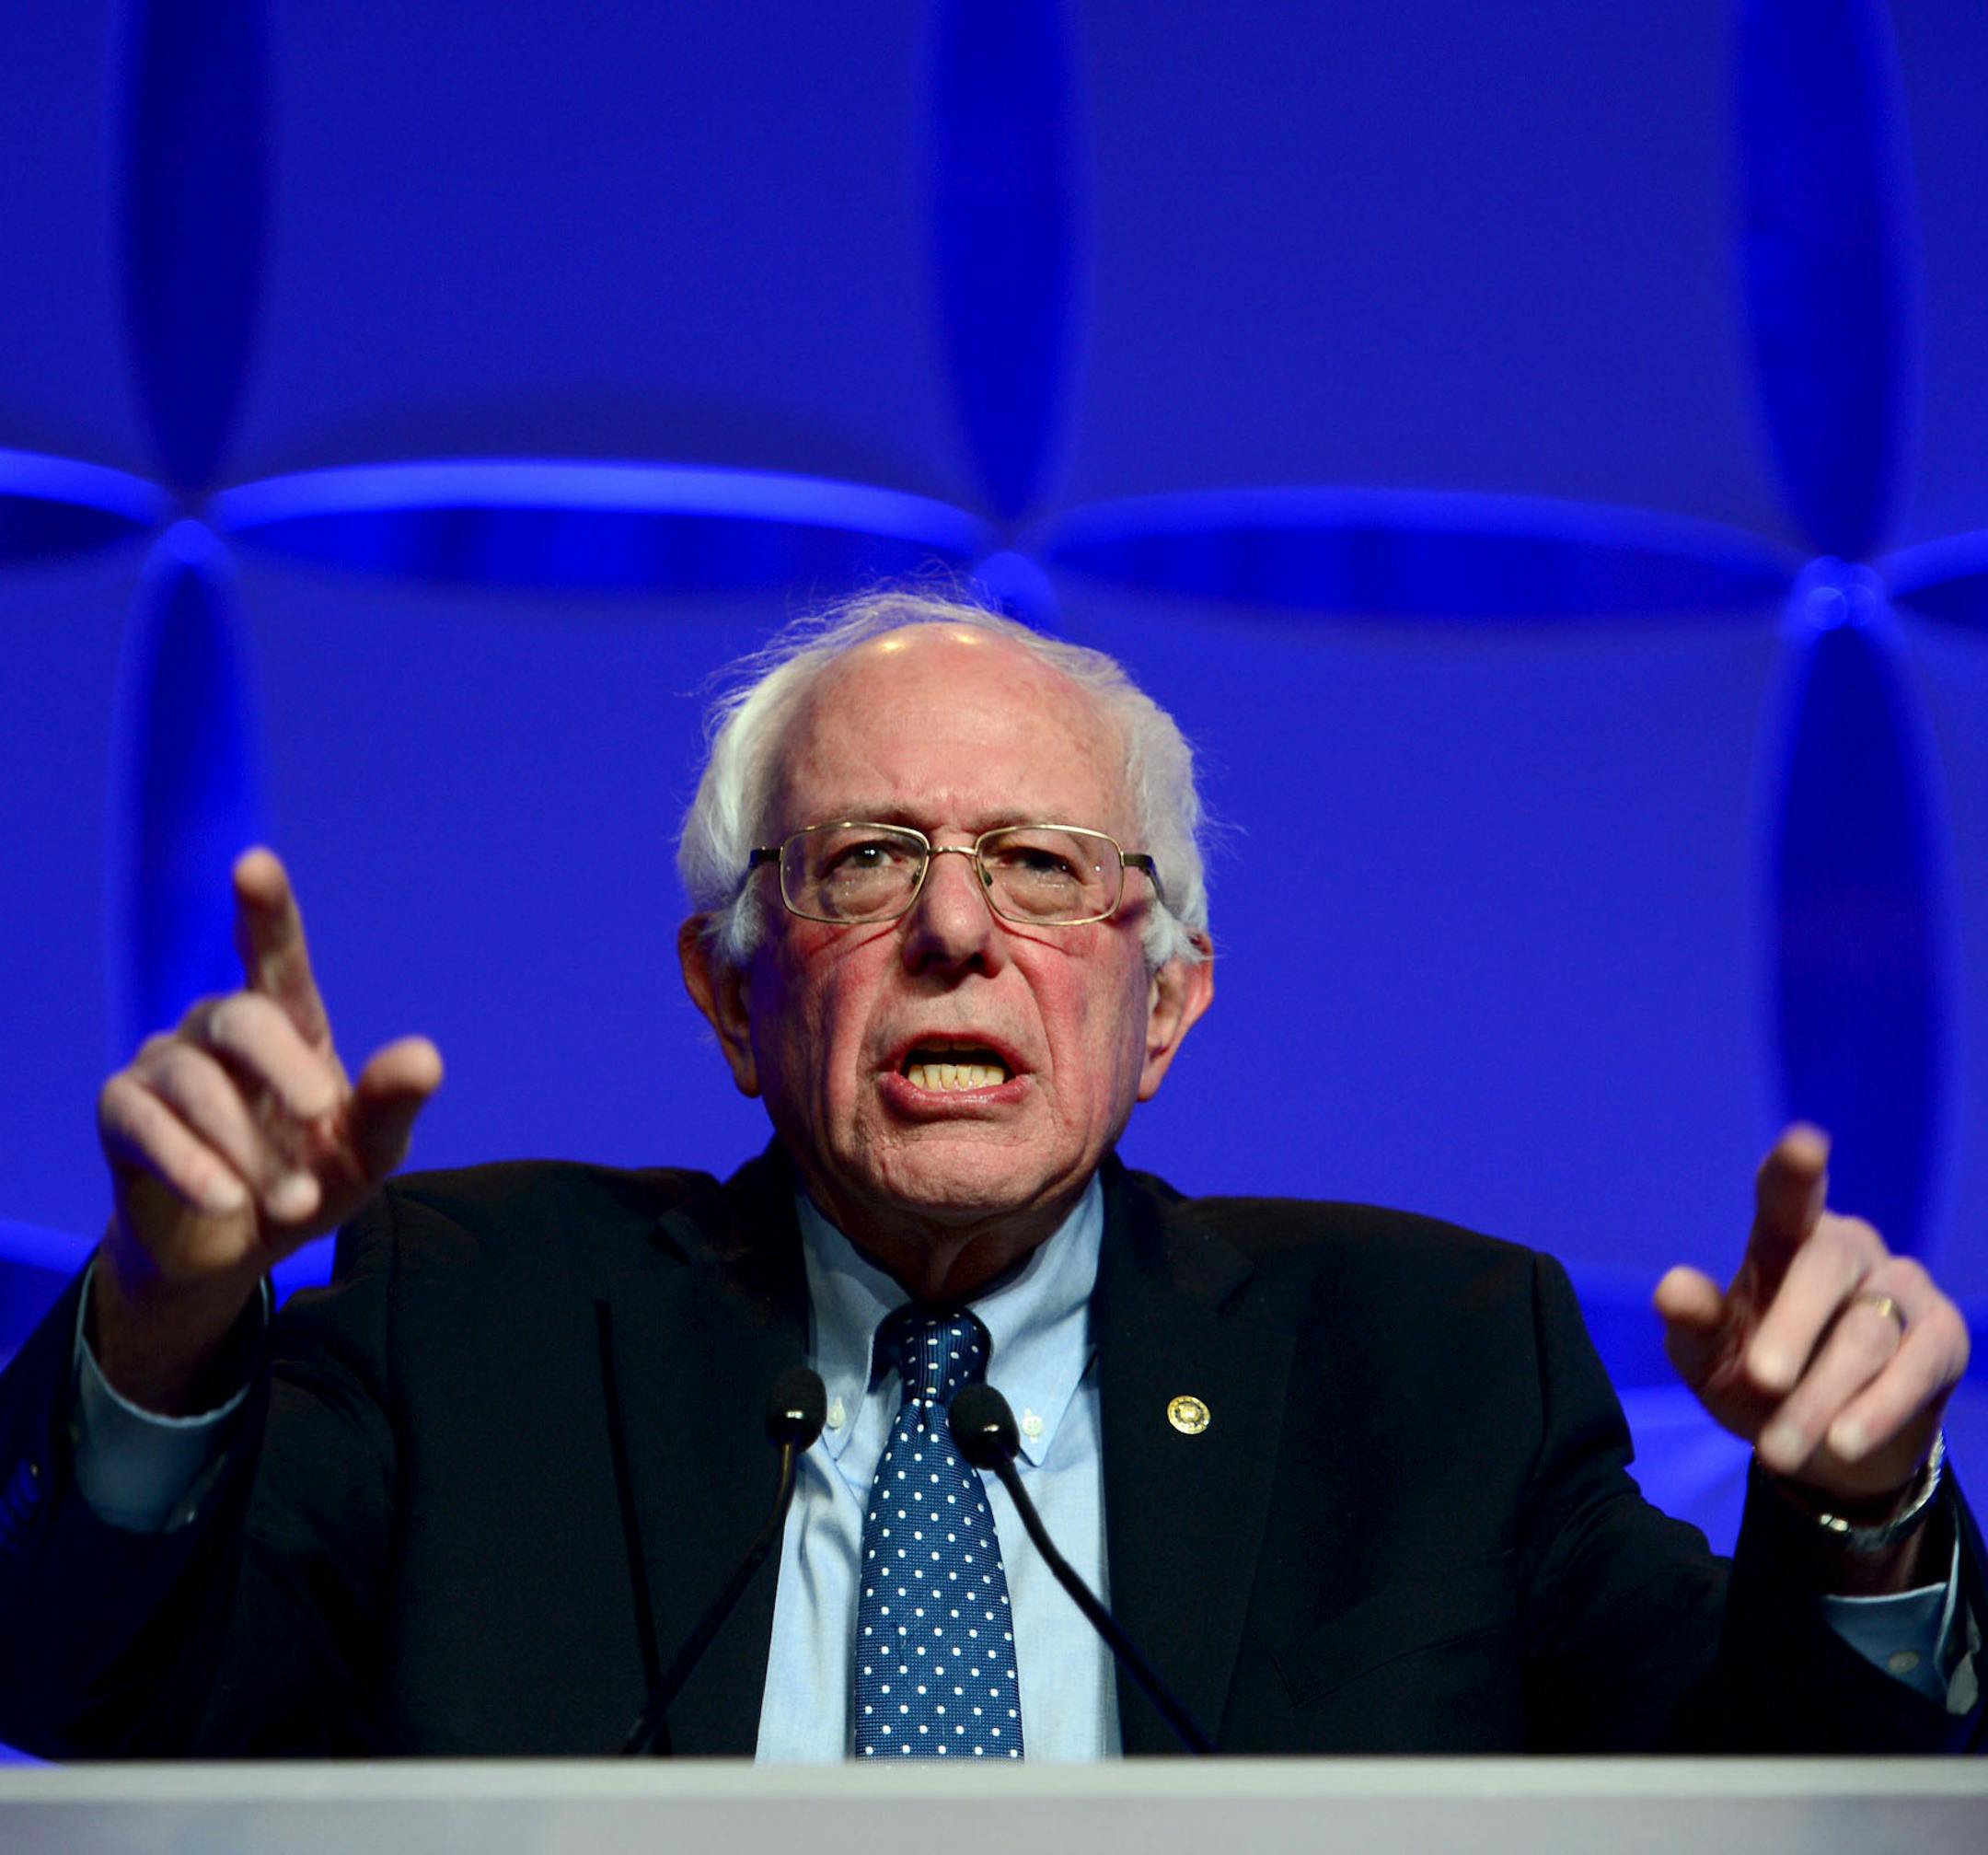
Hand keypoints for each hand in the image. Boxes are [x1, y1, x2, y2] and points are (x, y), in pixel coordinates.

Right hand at [93, 848, 442, 1408]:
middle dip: (285, 1067)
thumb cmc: (306, 1181)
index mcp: (288, 1025)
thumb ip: (391, 1108)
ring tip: (292, 1202)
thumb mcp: (364, 1155)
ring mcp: (163, 1064)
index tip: (254, 863)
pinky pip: (148, 1124)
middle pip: (243, 1018)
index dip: (265, 909)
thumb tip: (425, 1057)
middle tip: (321, 1116)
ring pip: (198, 1085)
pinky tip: (228, 1200)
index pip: (275, 955)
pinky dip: (193, 1165)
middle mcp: (218, 1028)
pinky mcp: (120, 1112)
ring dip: (250, 1149)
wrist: (233, 1251)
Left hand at [1654, 1125, 1970, 1515]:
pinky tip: (1842, 1441)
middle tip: (1761, 1379)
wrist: (1823, 1445)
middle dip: (1791, 1328)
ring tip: (1777, 1448)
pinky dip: (1875, 1409)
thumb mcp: (1710, 1359)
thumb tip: (1672, 1288)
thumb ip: (1693, 1323)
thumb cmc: (1754, 1381)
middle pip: (1825, 1268)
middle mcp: (1848, 1248)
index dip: (1796, 1172)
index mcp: (1784, 1240)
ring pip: (1865, 1334)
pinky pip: (1916, 1367)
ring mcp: (1901, 1286)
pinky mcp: (1942, 1333)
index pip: (1788, 1197)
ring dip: (1820, 1397)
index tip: (1805, 1143)